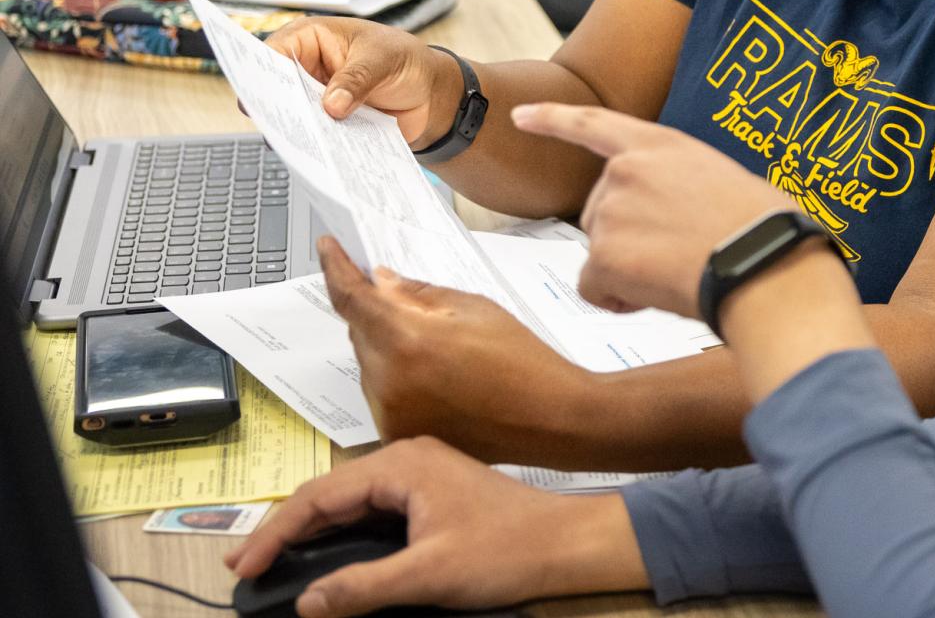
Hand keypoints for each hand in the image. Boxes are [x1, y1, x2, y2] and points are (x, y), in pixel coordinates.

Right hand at [225, 436, 644, 617]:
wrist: (566, 543)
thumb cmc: (507, 551)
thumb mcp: (429, 575)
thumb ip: (363, 587)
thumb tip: (306, 603)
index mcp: (402, 464)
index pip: (319, 496)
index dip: (275, 532)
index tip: (242, 566)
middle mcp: (406, 458)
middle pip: (328, 494)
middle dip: (285, 530)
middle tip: (244, 567)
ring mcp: (420, 473)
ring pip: (349, 501)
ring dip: (311, 531)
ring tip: (271, 561)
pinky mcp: (431, 492)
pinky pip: (372, 508)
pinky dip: (342, 531)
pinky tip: (324, 553)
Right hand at [265, 17, 457, 144]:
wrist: (432, 94)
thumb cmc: (406, 61)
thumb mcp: (384, 60)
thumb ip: (357, 79)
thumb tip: (331, 106)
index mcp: (311, 39)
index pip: (273, 52)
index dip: (260, 73)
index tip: (259, 95)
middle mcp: (306, 69)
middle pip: (276, 89)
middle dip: (277, 107)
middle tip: (278, 126)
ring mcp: (315, 99)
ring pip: (293, 117)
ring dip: (297, 131)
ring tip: (300, 147)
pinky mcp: (329, 125)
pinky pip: (316, 137)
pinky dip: (317, 147)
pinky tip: (320, 158)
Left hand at [318, 239, 594, 464]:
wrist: (552, 420)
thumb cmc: (523, 361)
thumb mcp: (475, 308)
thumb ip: (419, 293)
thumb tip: (381, 281)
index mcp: (406, 339)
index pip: (350, 297)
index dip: (335, 268)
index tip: (328, 248)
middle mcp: (386, 380)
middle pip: (359, 332)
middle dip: (378, 315)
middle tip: (415, 310)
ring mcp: (388, 413)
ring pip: (369, 364)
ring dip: (389, 350)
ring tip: (443, 356)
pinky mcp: (396, 435)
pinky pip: (381, 394)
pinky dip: (398, 380)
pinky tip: (440, 381)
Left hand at [510, 103, 797, 317]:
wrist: (763, 264)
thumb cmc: (765, 229)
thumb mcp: (724, 181)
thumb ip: (683, 187)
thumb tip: (683, 218)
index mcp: (661, 145)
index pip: (593, 124)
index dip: (553, 119)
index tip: (520, 116)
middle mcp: (626, 170)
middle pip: (599, 213)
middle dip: (627, 240)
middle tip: (678, 255)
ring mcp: (611, 210)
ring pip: (601, 255)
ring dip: (629, 271)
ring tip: (681, 272)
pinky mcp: (604, 253)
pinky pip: (595, 289)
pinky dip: (619, 300)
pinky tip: (659, 294)